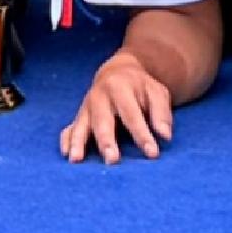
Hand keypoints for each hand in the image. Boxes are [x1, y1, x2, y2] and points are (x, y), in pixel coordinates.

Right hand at [58, 49, 184, 163]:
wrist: (118, 72)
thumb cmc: (141, 88)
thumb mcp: (156, 92)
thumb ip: (161, 113)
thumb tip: (165, 136)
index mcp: (120, 88)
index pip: (132, 115)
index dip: (142, 135)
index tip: (152, 153)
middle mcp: (99, 97)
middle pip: (102, 121)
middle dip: (106, 141)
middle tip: (112, 160)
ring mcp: (86, 107)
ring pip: (81, 125)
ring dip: (78, 142)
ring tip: (76, 159)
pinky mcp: (79, 117)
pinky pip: (69, 129)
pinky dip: (67, 141)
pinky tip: (66, 154)